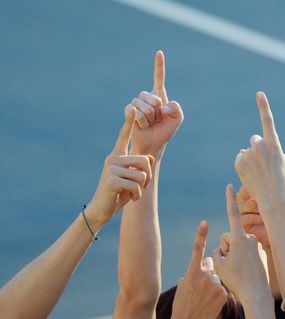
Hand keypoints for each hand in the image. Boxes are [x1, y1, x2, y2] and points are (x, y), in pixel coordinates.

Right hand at [85, 108, 152, 228]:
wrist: (101, 209)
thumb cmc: (118, 193)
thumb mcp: (131, 178)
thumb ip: (138, 167)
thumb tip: (149, 159)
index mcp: (117, 154)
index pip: (124, 136)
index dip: (128, 122)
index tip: (132, 108)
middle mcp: (113, 158)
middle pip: (144, 161)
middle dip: (147, 177)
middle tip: (141, 187)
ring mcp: (111, 168)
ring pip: (141, 175)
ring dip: (142, 188)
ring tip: (134, 193)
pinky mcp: (111, 179)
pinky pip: (135, 185)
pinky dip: (137, 195)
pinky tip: (130, 198)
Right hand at [126, 51, 182, 158]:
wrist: (153, 143)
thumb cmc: (165, 130)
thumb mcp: (177, 118)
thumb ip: (175, 108)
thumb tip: (162, 106)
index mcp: (159, 95)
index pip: (158, 77)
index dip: (159, 65)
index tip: (159, 52)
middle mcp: (147, 97)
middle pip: (153, 98)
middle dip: (157, 112)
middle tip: (157, 120)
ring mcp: (136, 103)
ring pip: (144, 106)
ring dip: (149, 118)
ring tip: (149, 124)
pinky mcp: (128, 110)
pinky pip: (135, 112)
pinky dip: (142, 121)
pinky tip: (142, 126)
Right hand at [172, 221, 227, 318]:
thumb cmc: (182, 304)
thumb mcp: (183, 283)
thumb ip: (194, 271)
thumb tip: (204, 265)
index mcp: (192, 270)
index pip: (198, 248)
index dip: (201, 234)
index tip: (205, 222)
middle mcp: (205, 274)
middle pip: (211, 265)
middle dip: (208, 271)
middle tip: (200, 288)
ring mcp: (216, 283)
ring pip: (218, 277)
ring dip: (213, 284)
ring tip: (204, 299)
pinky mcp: (224, 292)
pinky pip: (223, 287)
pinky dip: (218, 293)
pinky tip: (211, 303)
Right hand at [212, 185, 269, 305]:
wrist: (257, 295)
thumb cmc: (237, 281)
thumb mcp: (218, 265)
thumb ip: (215, 251)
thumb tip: (222, 248)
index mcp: (240, 238)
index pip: (232, 213)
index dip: (229, 199)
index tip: (230, 185)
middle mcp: (250, 238)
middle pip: (230, 237)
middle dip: (226, 248)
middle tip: (230, 266)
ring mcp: (257, 245)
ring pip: (238, 246)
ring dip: (235, 255)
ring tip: (239, 271)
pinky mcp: (261, 253)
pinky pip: (246, 253)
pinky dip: (243, 260)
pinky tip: (247, 272)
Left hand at [234, 92, 284, 211]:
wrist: (274, 199)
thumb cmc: (282, 181)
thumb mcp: (282, 162)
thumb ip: (270, 149)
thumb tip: (250, 147)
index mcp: (274, 143)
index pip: (268, 120)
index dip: (263, 106)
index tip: (259, 93)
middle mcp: (260, 146)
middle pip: (254, 139)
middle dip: (257, 147)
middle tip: (263, 162)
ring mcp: (249, 154)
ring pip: (247, 152)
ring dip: (251, 159)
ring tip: (259, 173)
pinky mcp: (240, 163)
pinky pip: (240, 159)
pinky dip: (244, 166)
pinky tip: (251, 175)